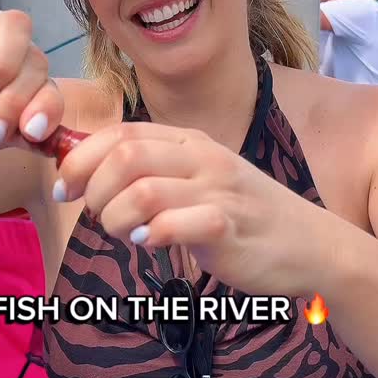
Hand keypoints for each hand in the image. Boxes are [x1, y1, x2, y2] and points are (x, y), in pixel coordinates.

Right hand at [0, 11, 63, 172]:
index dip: (49, 107)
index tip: (33, 132)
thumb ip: (6, 137)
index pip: (50, 88)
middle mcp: (3, 66)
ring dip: (5, 70)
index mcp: (15, 94)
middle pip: (38, 59)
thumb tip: (42, 134)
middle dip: (23, 96)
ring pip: (17, 31)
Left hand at [55, 122, 326, 298]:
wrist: (311, 244)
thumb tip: (85, 174)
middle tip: (93, 214)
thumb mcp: (196, 181)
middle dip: (94, 188)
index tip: (66, 188)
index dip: (80, 158)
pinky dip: (151, 235)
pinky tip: (148, 243)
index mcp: (189, 141)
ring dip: (117, 216)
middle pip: (125, 156)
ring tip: (123, 232)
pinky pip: (179, 224)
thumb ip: (150, 173)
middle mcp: (203, 158)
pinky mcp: (231, 227)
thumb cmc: (241, 215)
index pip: (120, 133)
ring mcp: (219, 191)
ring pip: (144, 190)